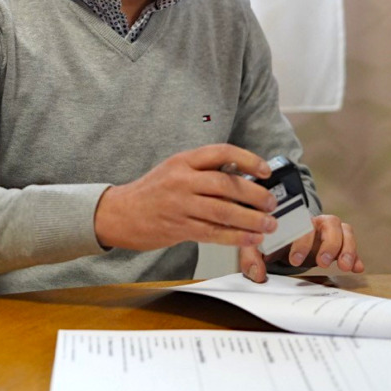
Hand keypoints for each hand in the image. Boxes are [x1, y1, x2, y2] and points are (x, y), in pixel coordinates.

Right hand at [94, 144, 278, 250]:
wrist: (119, 213)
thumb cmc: (150, 193)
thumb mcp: (173, 170)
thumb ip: (202, 171)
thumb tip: (241, 177)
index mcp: (182, 161)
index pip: (220, 152)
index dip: (247, 159)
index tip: (264, 170)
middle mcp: (181, 180)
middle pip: (226, 184)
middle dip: (255, 194)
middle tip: (271, 202)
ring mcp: (179, 204)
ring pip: (223, 211)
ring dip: (251, 219)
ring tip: (268, 224)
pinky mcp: (178, 227)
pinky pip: (213, 232)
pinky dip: (236, 237)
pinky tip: (251, 238)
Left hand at [239, 214, 364, 282]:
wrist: (281, 244)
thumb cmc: (269, 243)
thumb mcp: (256, 249)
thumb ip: (251, 259)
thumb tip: (257, 275)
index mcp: (294, 220)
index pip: (302, 225)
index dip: (301, 242)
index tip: (295, 260)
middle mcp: (315, 223)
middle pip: (331, 223)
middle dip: (329, 243)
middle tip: (323, 263)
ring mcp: (330, 232)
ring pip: (346, 231)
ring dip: (348, 248)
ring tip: (345, 267)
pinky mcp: (340, 244)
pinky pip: (352, 245)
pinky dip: (357, 256)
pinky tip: (358, 268)